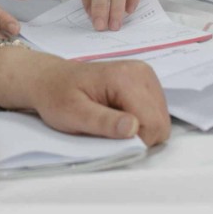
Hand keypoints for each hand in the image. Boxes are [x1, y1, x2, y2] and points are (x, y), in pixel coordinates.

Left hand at [0, 46, 170, 145]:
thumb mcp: (73, 114)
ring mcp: (145, 76)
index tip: (108, 136)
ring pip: (160, 120)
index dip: (134, 140)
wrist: (51, 79)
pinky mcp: (145, 82)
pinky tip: (118, 114)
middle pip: (160, 123)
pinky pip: (154, 113)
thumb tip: (133, 128)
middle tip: (108, 129)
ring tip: (111, 120)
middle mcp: (141, 73)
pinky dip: (139, 121)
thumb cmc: (58, 96)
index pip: (153, 124)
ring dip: (139, 128)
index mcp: (126, 78)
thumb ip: (104, 122)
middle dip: (138, 135)